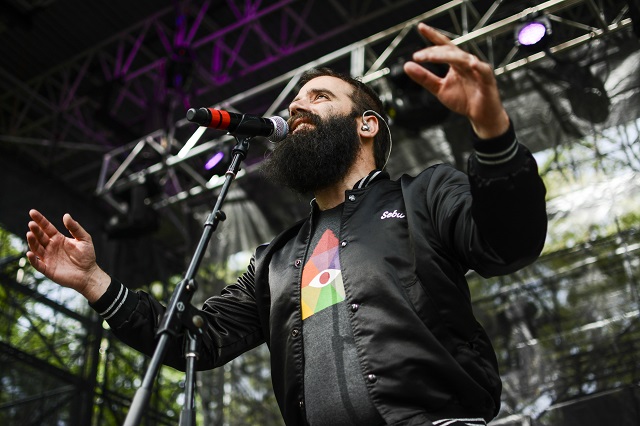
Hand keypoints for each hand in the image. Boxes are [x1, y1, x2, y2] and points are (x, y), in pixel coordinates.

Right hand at [26, 209, 109, 301]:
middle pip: (40, 237)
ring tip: (30, 234)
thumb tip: (66, 215)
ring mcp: (48, 258)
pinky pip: (38, 264)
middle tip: (31, 224)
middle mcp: (51, 247)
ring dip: (32, 242)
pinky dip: (33, 259)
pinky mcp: (48, 269)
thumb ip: (75, 227)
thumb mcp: (84, 239)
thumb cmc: (87, 256)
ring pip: (36, 248)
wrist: (89, 274)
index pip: (46, 227)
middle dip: (35, 230)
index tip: (32, 212)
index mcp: (58, 239)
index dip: (40, 220)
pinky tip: (30, 253)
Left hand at [403, 23, 509, 138]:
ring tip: (432, 56)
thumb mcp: (439, 89)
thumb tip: (407, 65)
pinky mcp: (487, 79)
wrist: (481, 115)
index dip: (433, 36)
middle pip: (449, 51)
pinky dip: (477, 66)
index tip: (420, 27)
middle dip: (433, 52)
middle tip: (418, 56)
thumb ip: (424, 78)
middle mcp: (466, 62)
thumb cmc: (464, 100)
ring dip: (447, 56)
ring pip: (462, 58)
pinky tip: (470, 63)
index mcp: (455, 62)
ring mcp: (477, 69)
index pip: (443, 46)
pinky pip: (482, 70)